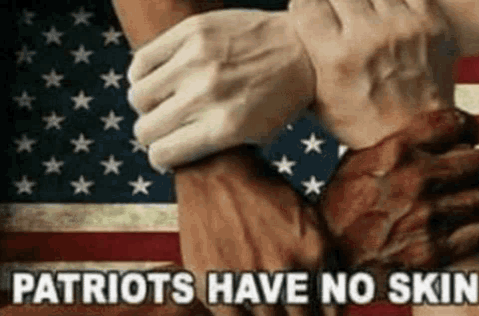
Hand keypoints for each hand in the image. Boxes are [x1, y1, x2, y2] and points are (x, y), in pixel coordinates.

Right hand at [127, 10, 314, 169]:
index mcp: (225, 127)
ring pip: (138, 95)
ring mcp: (196, 59)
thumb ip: (215, 146)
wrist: (305, 48)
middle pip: (145, 129)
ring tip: (163, 101)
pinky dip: (143, 74)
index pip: (162, 154)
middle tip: (165, 127)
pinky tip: (160, 77)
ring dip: (147, 104)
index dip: (161, 158)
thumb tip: (173, 152)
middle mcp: (206, 94)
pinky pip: (142, 60)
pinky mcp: (191, 31)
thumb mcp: (258, 134)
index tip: (166, 154)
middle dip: (152, 134)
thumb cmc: (283, 97)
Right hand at [174, 147, 338, 315]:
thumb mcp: (311, 220)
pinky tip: (245, 304)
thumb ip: (327, 260)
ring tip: (268, 302)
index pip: (330, 310)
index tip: (316, 313)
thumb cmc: (266, 194)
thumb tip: (334, 298)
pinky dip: (241, 315)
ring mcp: (249, 279)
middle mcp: (285, 269)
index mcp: (314, 252)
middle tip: (292, 310)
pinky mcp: (216, 284)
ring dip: (270, 315)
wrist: (220, 173)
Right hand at [289, 0, 460, 149]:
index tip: (311, 12)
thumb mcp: (319, 98)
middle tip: (339, 18)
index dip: (306, 6)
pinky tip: (388, 14)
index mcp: (336, 57)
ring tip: (364, 18)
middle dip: (333, 3)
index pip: (308, 3)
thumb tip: (294, 29)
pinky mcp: (429, 23)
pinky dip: (393, 0)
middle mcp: (368, 37)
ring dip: (364, 1)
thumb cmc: (362, 122)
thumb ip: (307, 60)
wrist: (416, 136)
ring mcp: (402, 27)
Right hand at [318, 109, 478, 279]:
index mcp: (395, 151)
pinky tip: (475, 227)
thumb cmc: (340, 208)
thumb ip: (396, 145)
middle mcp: (414, 179)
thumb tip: (432, 134)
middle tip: (472, 177)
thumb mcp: (357, 163)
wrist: (327, 256)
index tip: (470, 138)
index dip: (470, 130)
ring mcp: (426, 216)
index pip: (456, 124)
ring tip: (473, 204)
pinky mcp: (434, 252)